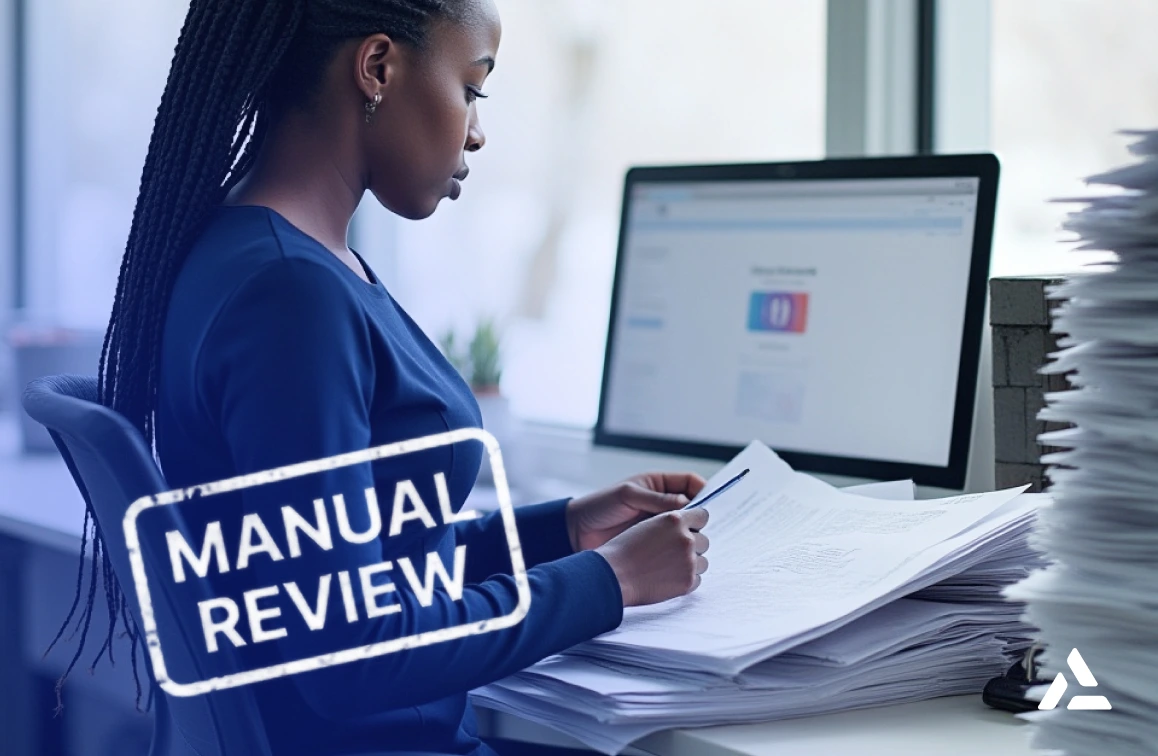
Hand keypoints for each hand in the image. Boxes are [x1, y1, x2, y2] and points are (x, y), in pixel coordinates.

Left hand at [565, 472, 706, 551]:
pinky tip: (681, 552)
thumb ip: (656, 499)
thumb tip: (686, 503)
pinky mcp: (654, 541)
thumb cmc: (600, 506)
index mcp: (657, 484)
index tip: (708, 503)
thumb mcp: (628, 496)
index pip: (690, 482)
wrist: (577, 531)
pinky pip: (673, 541)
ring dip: (690, 532)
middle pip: (692, 506)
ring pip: (685, 526)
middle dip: (699, 514)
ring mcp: (658, 522)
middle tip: (702, 525)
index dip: (703, 490)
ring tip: (693, 540)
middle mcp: (662, 502)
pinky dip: (679, 546)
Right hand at [595, 508, 709, 606]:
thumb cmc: (623, 550)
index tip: (689, 530)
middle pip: (704, 541)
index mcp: (675, 519)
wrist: (614, 575)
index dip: (695, 524)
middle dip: (692, 546)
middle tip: (672, 553)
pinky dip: (686, 579)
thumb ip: (670, 524)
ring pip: (703, 561)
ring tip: (668, 567)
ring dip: (691, 564)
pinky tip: (667, 579)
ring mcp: (689, 561)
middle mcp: (685, 538)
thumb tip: (688, 528)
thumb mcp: (647, 525)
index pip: (702, 516)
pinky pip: (697, 579)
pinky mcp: (688, 581)